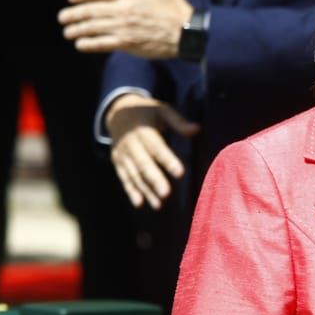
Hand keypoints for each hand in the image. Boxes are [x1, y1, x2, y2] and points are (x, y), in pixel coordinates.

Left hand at [59, 0, 194, 56]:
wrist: (188, 33)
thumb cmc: (176, 7)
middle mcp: (123, 9)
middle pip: (90, 10)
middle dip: (73, 14)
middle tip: (62, 17)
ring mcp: (124, 27)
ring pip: (92, 27)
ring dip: (77, 29)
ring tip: (67, 31)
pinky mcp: (127, 43)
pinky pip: (101, 43)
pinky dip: (88, 44)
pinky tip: (80, 44)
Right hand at [105, 94, 200, 208]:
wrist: (117, 112)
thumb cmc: (146, 112)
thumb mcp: (161, 110)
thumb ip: (178, 121)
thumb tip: (197, 129)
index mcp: (143, 130)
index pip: (157, 147)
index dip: (168, 160)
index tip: (180, 173)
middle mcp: (131, 144)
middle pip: (143, 163)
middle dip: (154, 179)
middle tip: (166, 194)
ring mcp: (122, 154)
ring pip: (134, 174)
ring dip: (145, 190)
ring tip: (158, 205)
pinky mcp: (118, 162)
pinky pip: (124, 177)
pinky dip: (130, 190)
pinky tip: (139, 203)